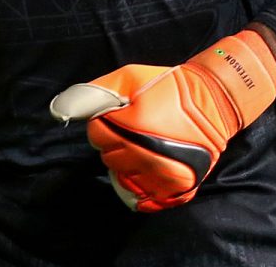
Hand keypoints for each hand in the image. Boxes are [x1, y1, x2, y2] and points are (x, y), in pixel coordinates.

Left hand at [49, 30, 275, 211]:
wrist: (215, 103)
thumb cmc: (168, 87)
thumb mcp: (129, 77)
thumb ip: (94, 93)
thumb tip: (61, 110)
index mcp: (135, 124)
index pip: (96, 134)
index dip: (103, 122)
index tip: (119, 115)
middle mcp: (149, 154)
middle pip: (107, 157)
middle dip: (114, 142)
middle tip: (134, 129)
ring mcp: (164, 175)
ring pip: (122, 178)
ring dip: (126, 163)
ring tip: (143, 146)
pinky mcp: (177, 189)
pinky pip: (142, 198)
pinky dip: (140, 185)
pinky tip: (147, 168)